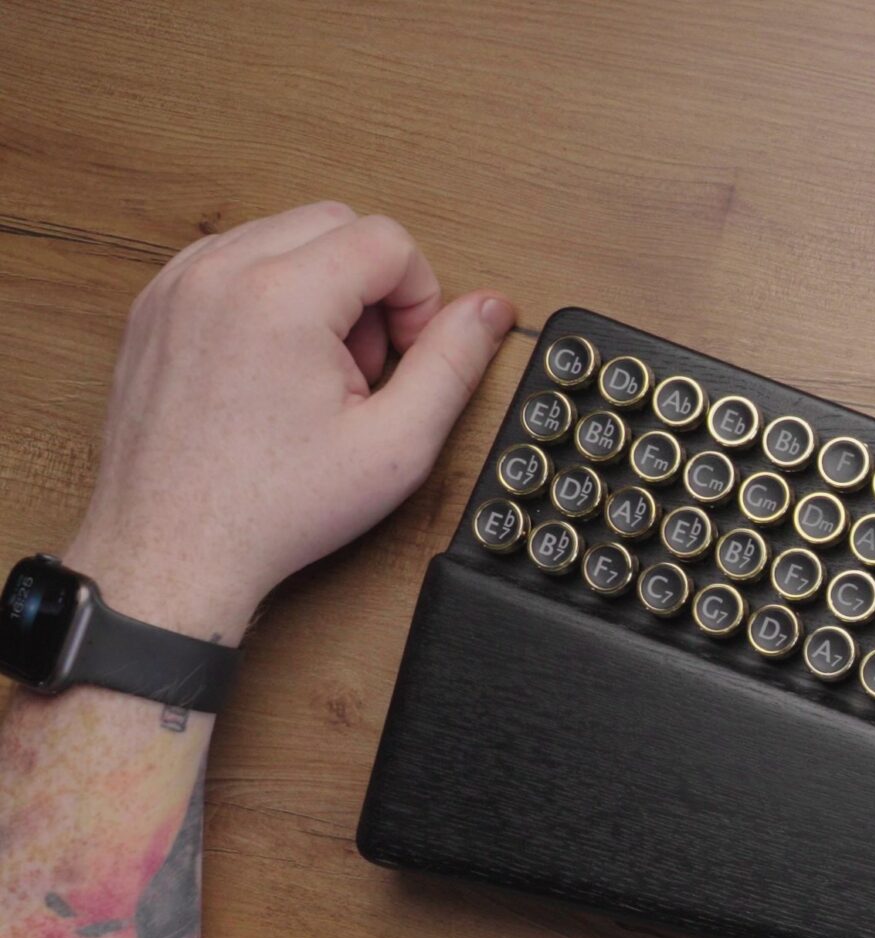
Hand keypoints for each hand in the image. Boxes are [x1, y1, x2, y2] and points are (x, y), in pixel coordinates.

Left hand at [63, 201, 515, 638]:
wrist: (173, 547)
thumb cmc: (272, 507)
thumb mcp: (395, 444)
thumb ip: (453, 364)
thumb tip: (490, 309)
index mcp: (281, 297)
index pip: (386, 239)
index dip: (420, 296)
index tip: (405, 357)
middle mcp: (220, 273)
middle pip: (336, 223)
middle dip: (371, 284)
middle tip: (367, 363)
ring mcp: (178, 285)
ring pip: (283, 234)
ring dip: (321, 285)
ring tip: (319, 368)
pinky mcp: (155, 304)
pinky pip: (233, 258)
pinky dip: (270, 292)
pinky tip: (277, 362)